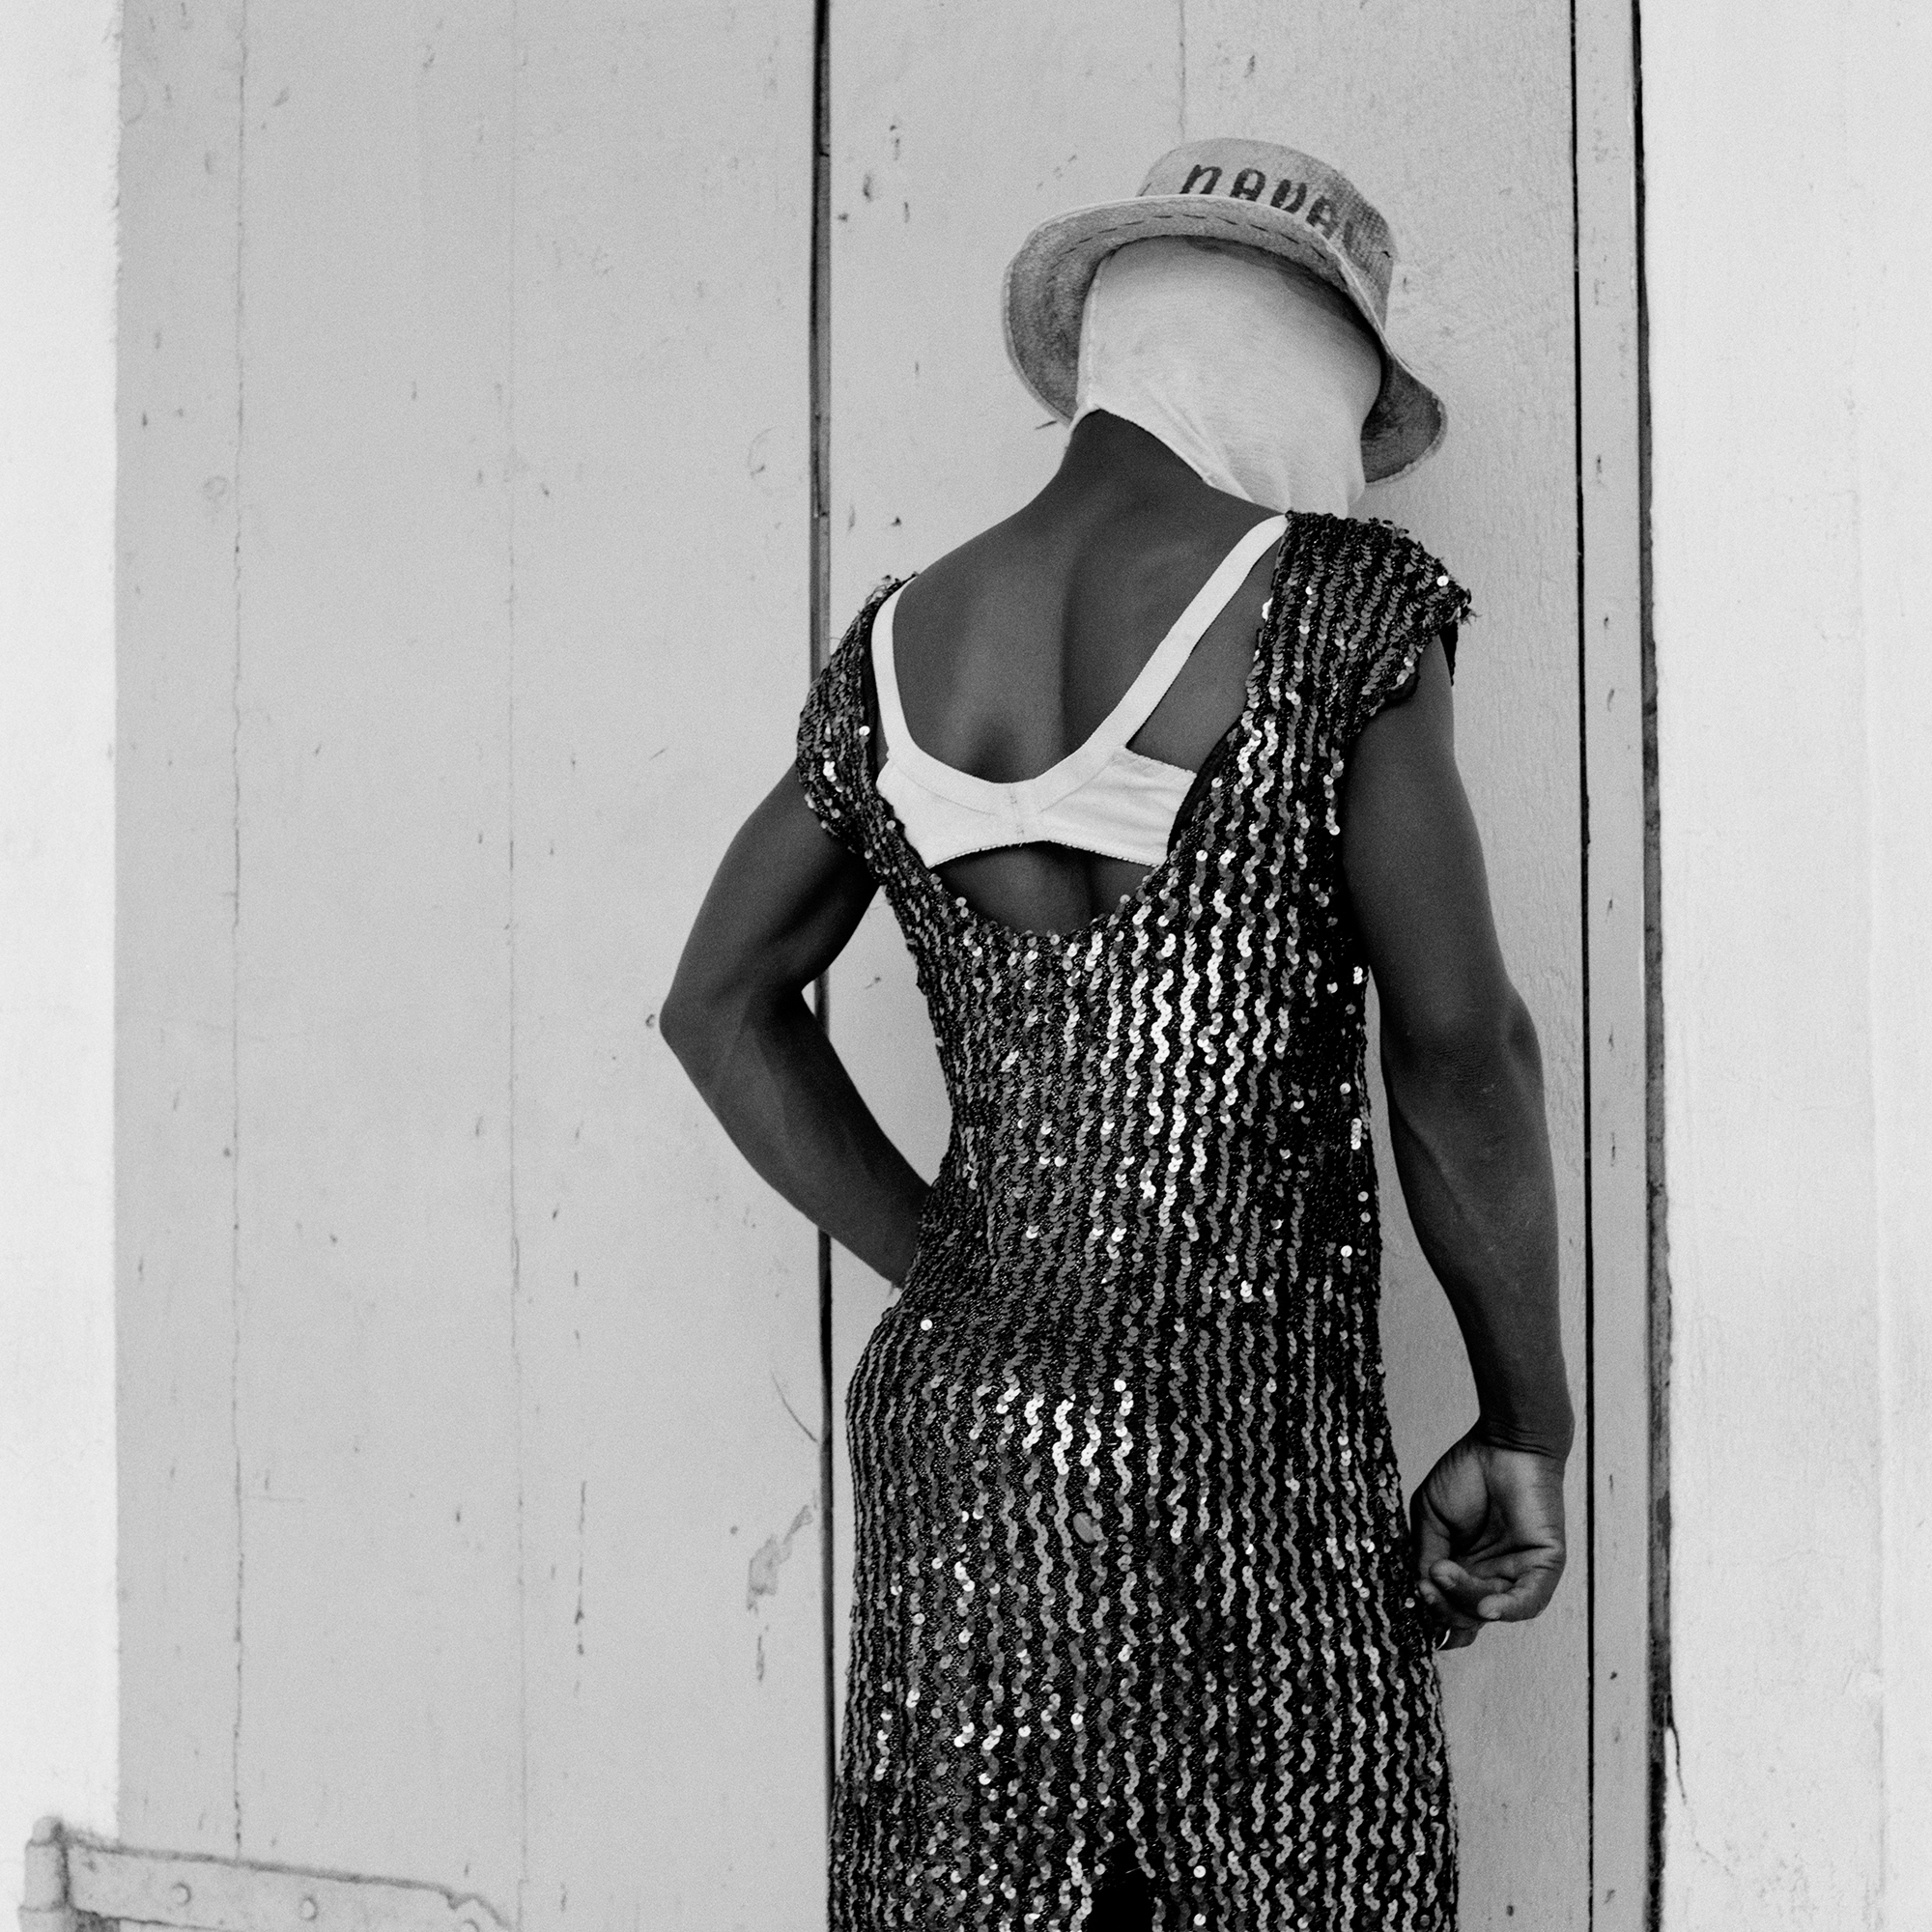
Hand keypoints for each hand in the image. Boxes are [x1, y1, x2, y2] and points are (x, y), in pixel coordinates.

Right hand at [1410, 1430, 1566, 1650]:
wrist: (1503, 1442)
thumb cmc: (1466, 1473)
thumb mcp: (1429, 1517)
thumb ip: (1424, 1554)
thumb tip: (1422, 1590)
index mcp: (1464, 1569)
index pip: (1450, 1610)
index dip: (1432, 1615)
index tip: (1415, 1601)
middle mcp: (1492, 1577)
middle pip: (1467, 1617)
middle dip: (1444, 1609)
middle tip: (1427, 1584)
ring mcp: (1518, 1573)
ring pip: (1492, 1609)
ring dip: (1466, 1602)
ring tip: (1444, 1574)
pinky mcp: (1544, 1564)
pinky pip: (1530, 1600)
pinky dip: (1507, 1610)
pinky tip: (1485, 1609)